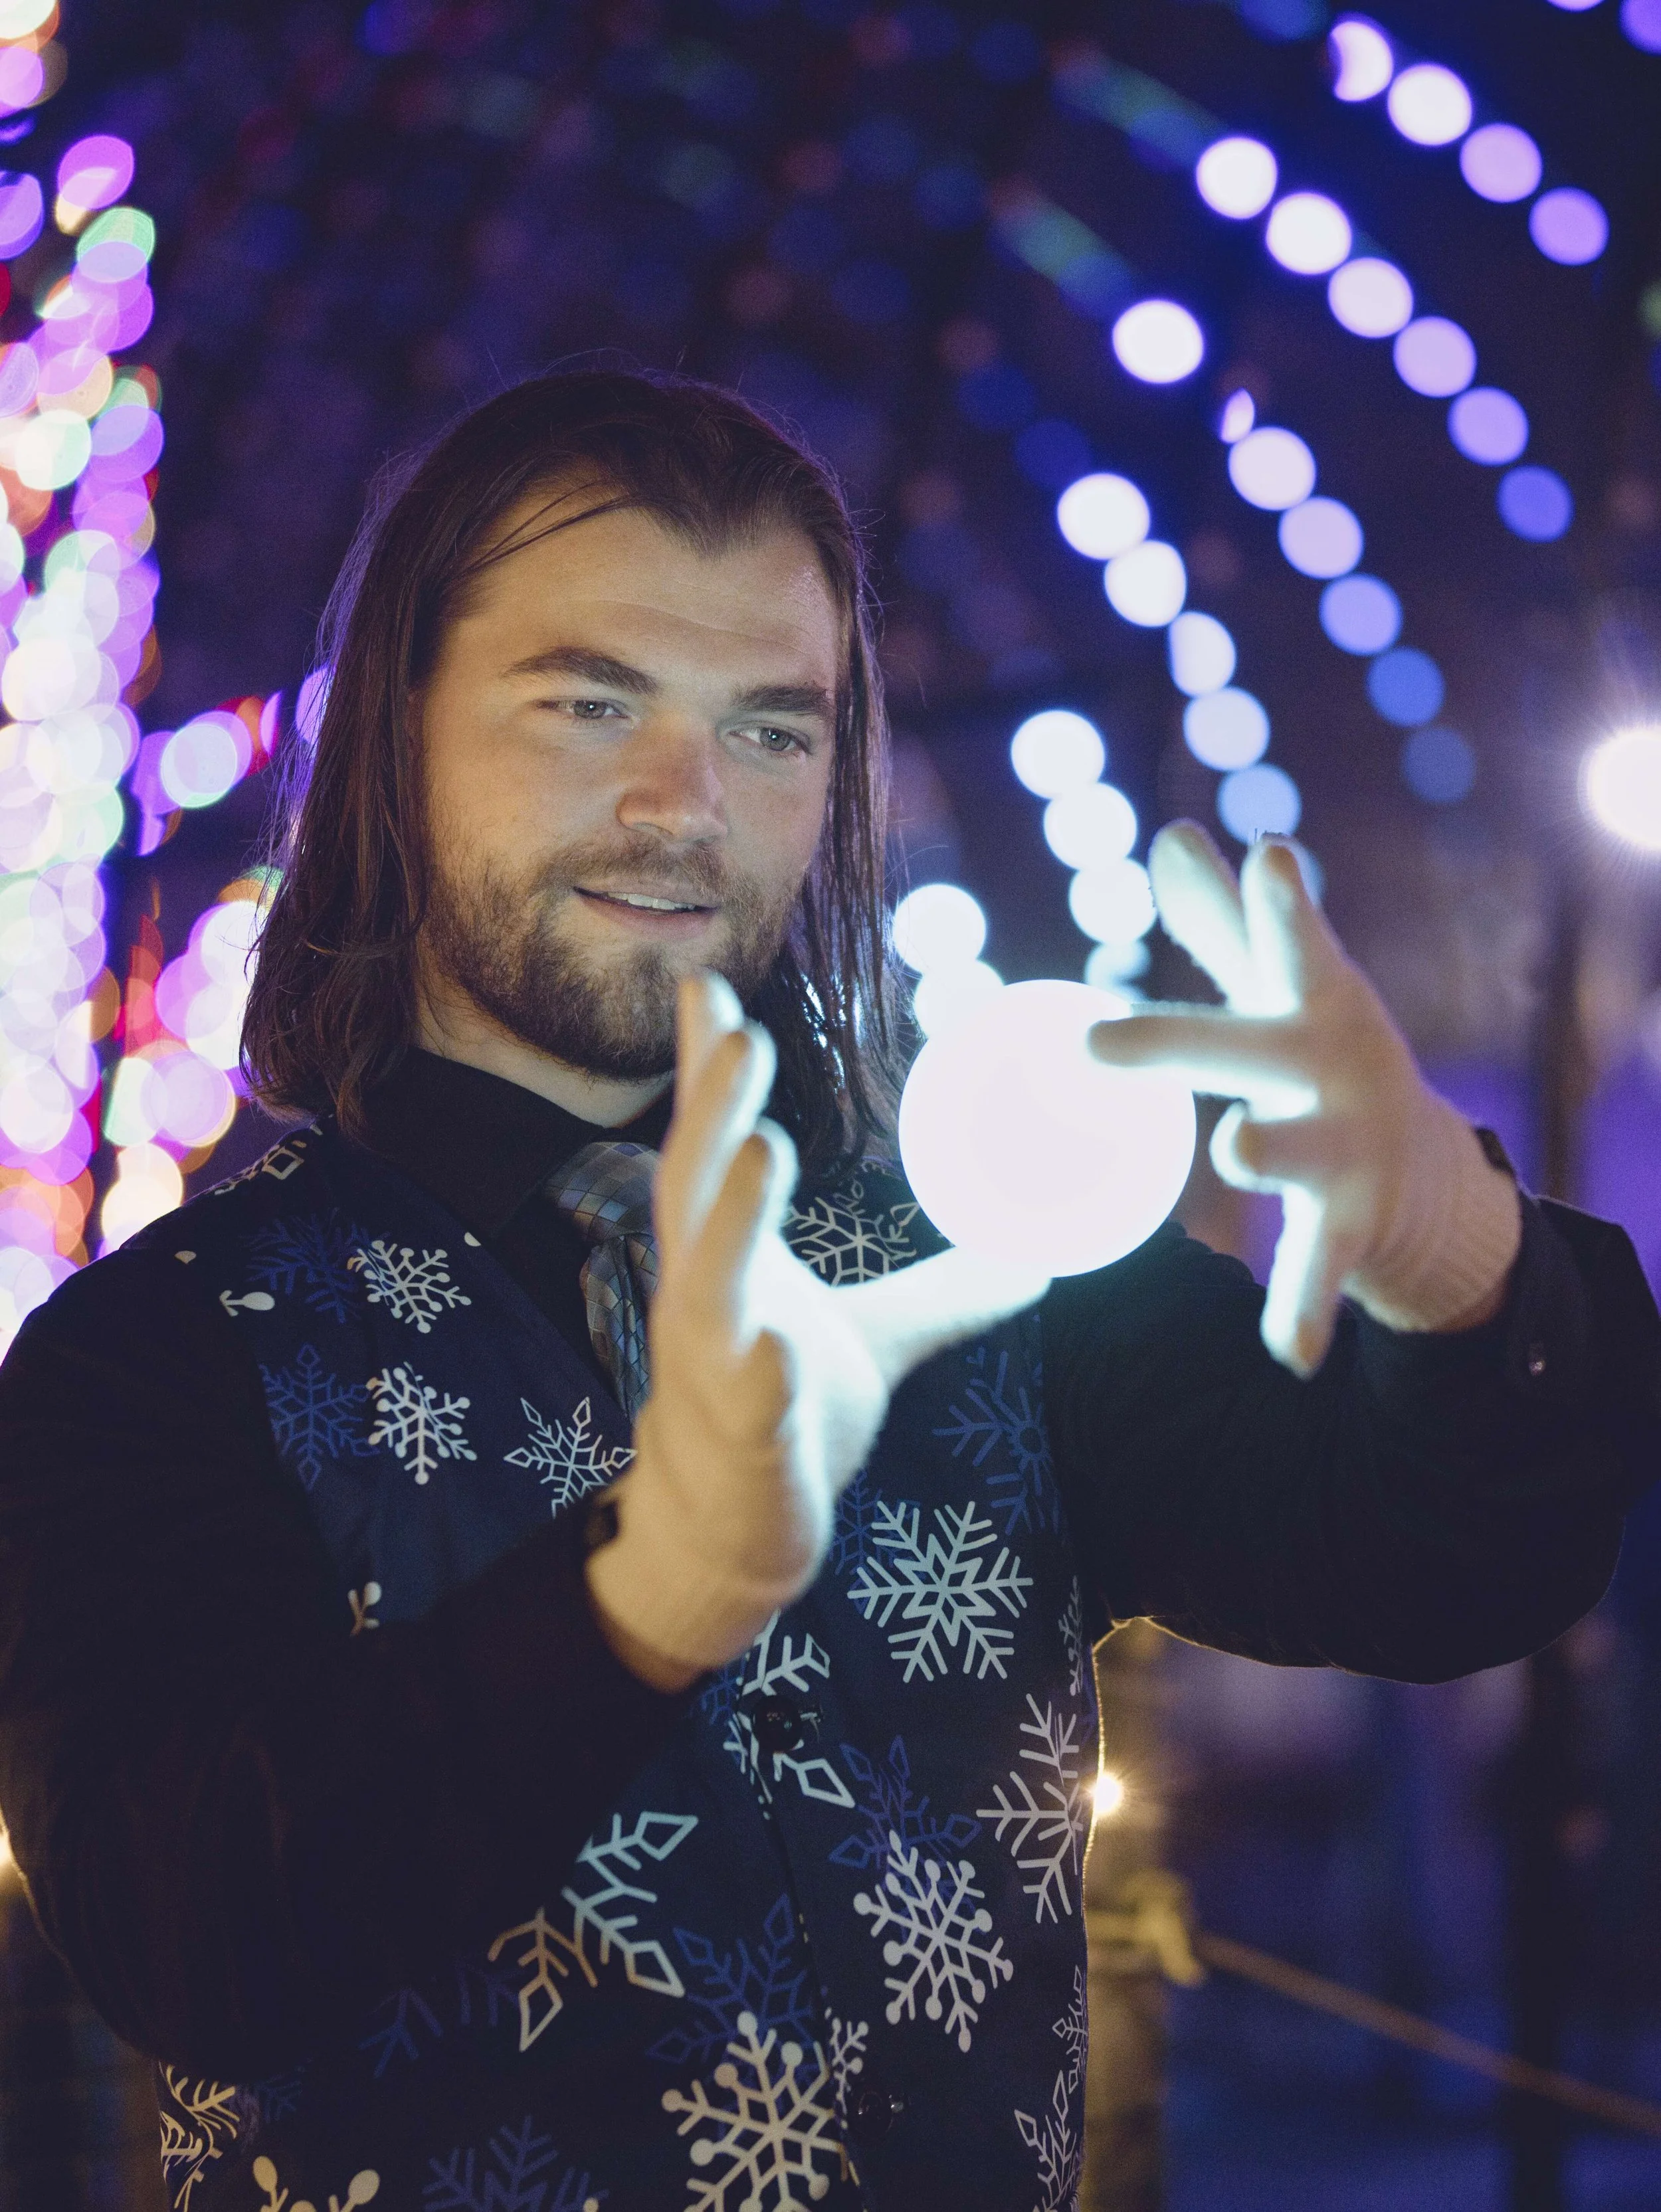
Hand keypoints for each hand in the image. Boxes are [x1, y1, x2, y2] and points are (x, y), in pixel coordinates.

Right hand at [585, 973, 1049, 1685]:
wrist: (726, 1540)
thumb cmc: (777, 1416)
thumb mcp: (870, 1339)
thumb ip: (940, 1292)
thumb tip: (1034, 1255)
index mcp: (723, 1260)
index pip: (709, 1147)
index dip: (705, 1071)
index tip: (706, 986)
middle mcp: (702, 1301)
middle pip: (697, 1191)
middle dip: (712, 1111)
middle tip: (742, 1035)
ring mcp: (712, 1374)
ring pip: (710, 1286)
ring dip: (732, 1216)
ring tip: (763, 1146)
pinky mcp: (741, 1447)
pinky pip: (751, 1408)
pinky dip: (762, 1378)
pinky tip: (778, 1348)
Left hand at [1088, 823, 1519, 1379]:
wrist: (1424, 1168)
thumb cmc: (1324, 1052)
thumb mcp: (1287, 986)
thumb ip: (1225, 920)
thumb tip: (1175, 837)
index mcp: (1308, 1002)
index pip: (1287, 942)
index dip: (1277, 902)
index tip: (1264, 854)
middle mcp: (1329, 1068)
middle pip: (1247, 1049)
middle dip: (1178, 1042)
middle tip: (1099, 1041)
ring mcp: (1345, 1147)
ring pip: (1294, 1155)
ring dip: (1265, 1155)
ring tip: (1234, 1153)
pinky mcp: (1352, 1222)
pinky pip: (1317, 1268)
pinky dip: (1305, 1310)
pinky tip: (1290, 1354)